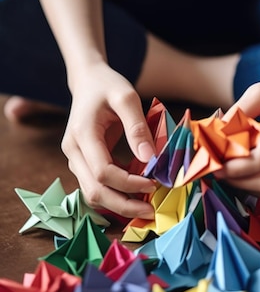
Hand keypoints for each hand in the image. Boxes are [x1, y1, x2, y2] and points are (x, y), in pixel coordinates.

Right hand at [61, 62, 156, 217]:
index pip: (102, 171)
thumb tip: (151, 159)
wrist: (88, 81)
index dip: (128, 183)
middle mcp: (73, 151)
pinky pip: (96, 187)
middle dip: (123, 205)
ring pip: (92, 194)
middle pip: (93, 191)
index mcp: (82, 134)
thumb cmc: (108, 85)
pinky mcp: (82, 163)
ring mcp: (75, 159)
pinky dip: (115, 195)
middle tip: (150, 211)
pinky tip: (136, 194)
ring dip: (118, 204)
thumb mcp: (126, 97)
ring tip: (145, 206)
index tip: (154, 183)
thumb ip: (137, 127)